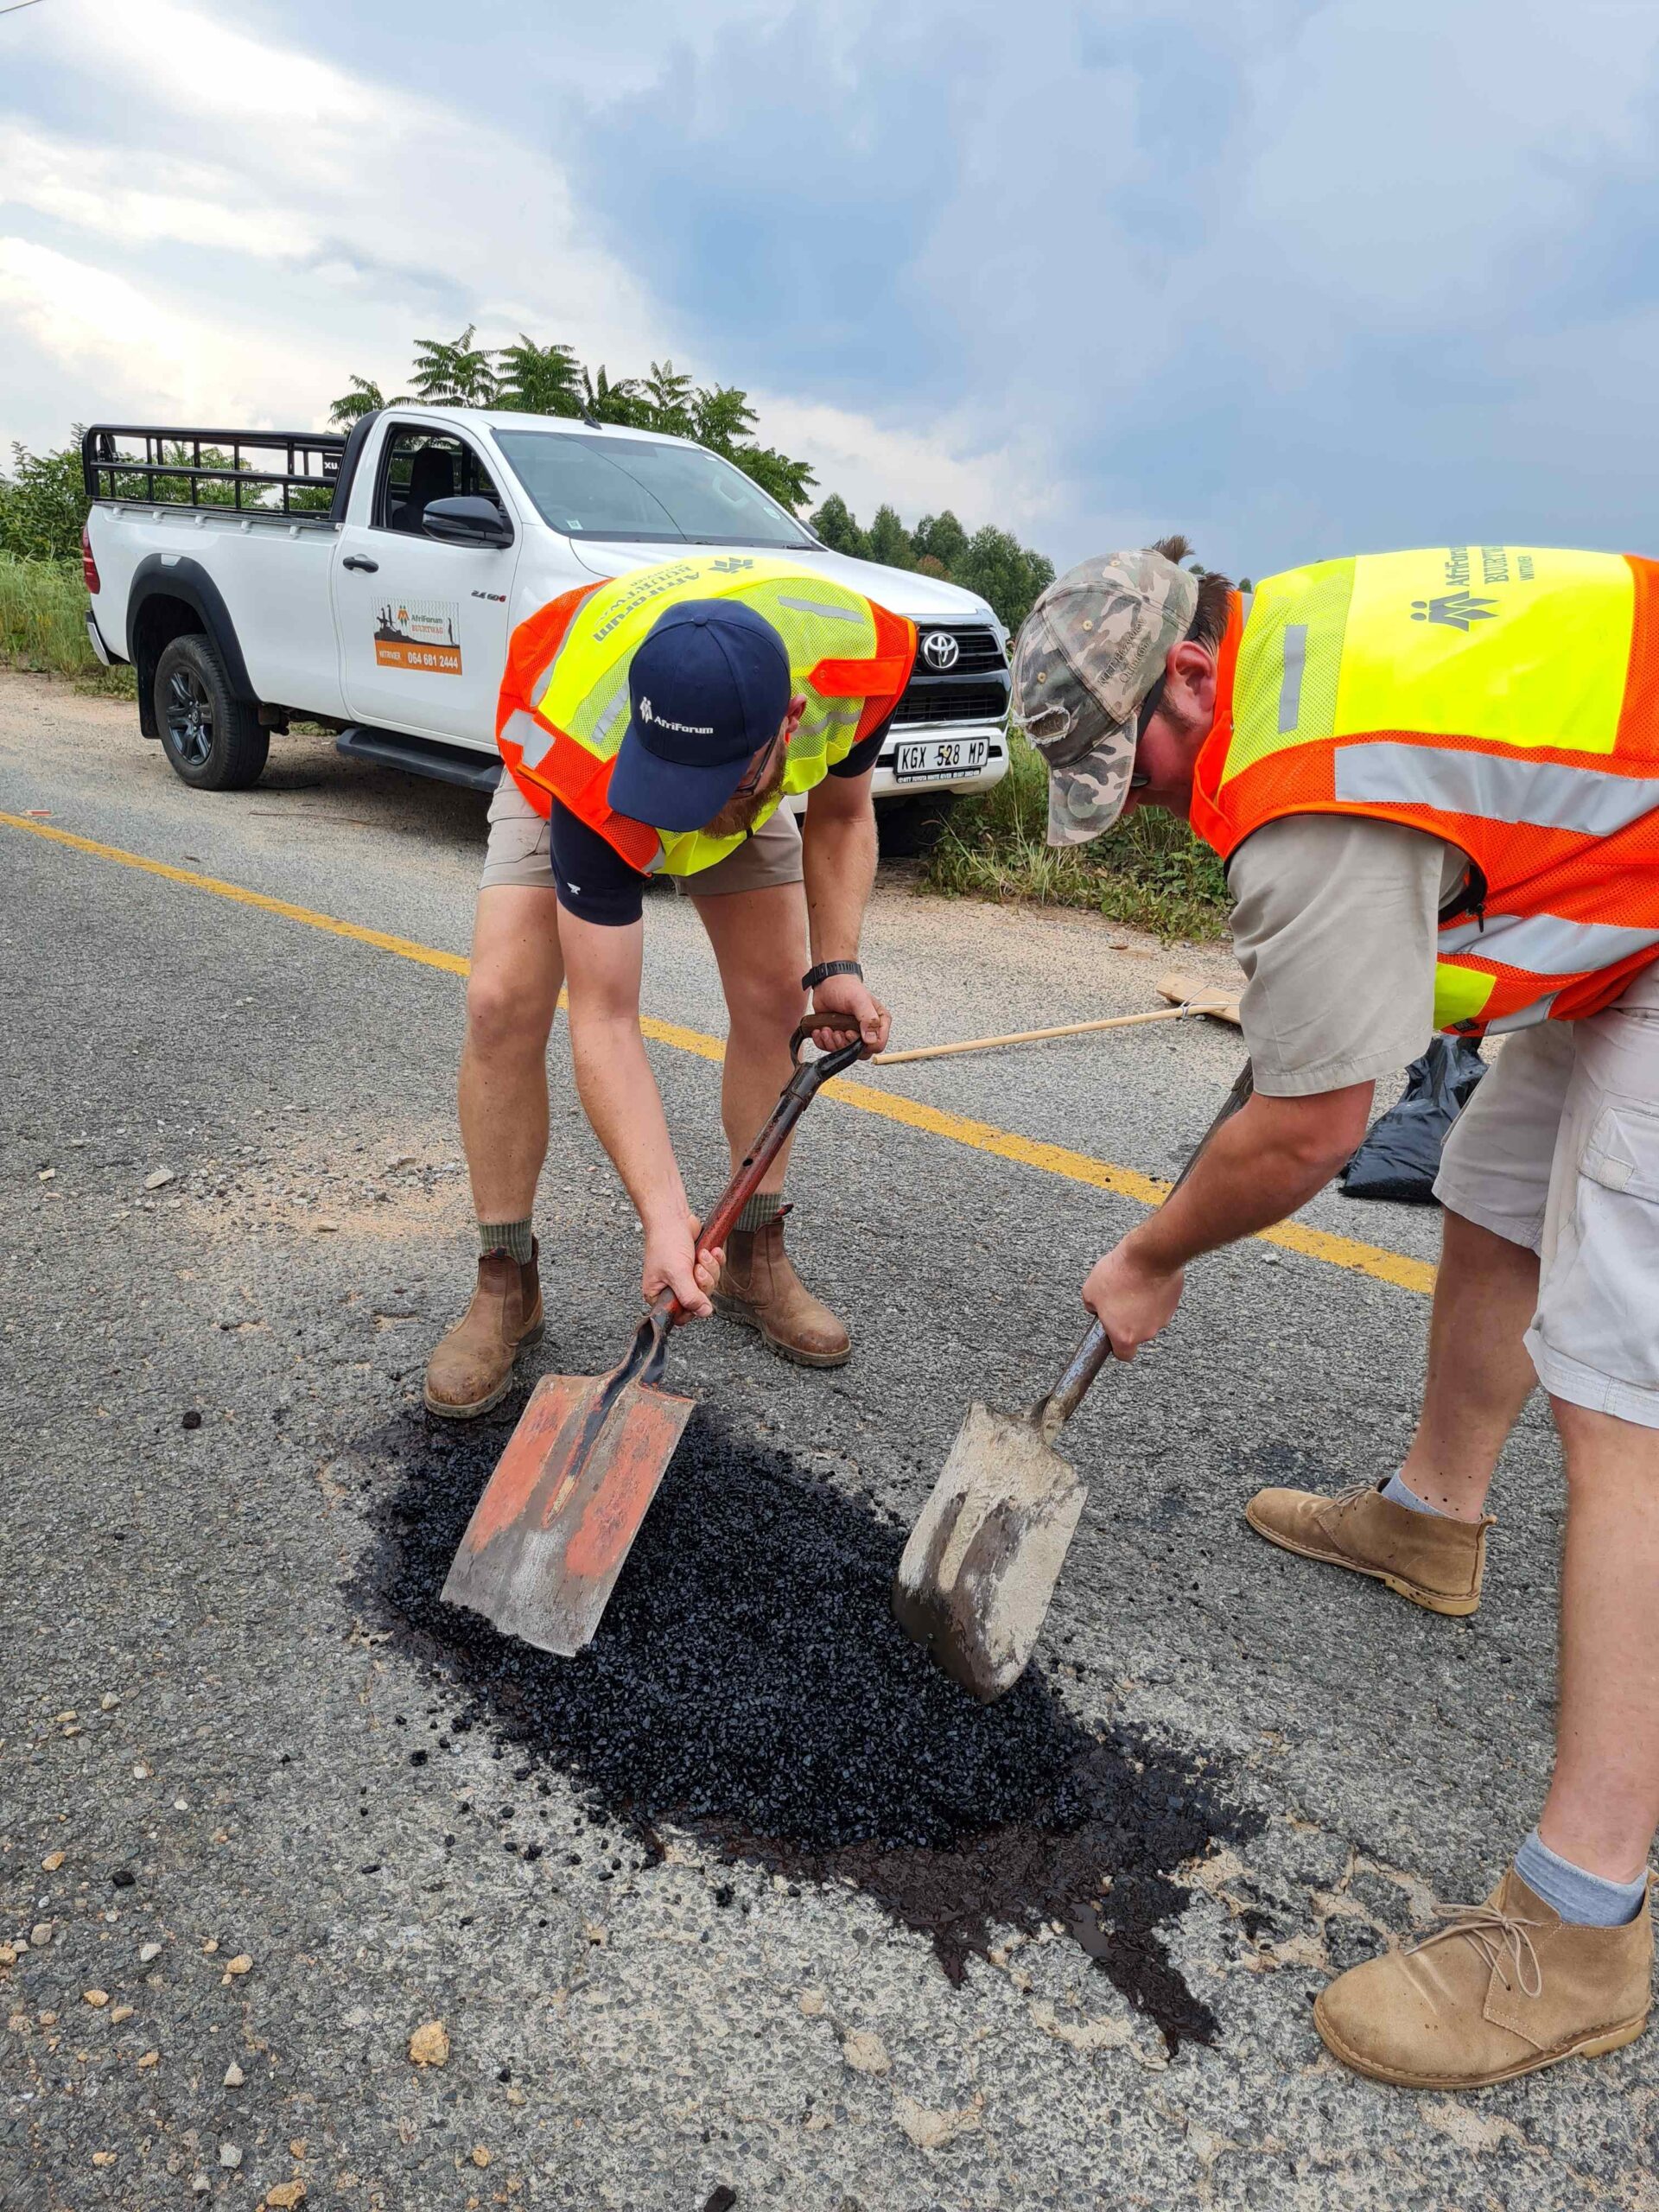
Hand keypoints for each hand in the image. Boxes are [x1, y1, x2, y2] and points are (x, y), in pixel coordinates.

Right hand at [642, 1209, 723, 1318]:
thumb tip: (703, 1312)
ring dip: (710, 1268)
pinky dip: (715, 1261)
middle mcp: (672, 1288)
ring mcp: (686, 1276)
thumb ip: (690, 1296)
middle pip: (698, 1300)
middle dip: (703, 1282)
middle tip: (697, 1268)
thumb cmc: (666, 1241)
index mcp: (658, 1295)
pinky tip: (711, 1251)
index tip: (697, 1295)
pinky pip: (714, 1271)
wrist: (672, 1216)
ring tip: (702, 1255)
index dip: (692, 1307)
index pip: (679, 1315)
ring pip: (709, 1285)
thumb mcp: (677, 1273)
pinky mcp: (697, 1264)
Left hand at [809, 969, 890, 1053]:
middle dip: (844, 1044)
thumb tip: (871, 1040)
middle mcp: (868, 1030)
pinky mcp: (838, 1036)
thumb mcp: (859, 1000)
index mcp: (879, 1022)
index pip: (878, 1045)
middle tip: (837, 1031)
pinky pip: (831, 1048)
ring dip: (832, 1043)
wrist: (827, 982)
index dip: (864, 1044)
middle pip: (860, 1052)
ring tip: (827, 1028)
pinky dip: (823, 1042)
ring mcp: (852, 1034)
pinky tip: (821, 1030)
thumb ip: (868, 1019)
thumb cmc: (845, 987)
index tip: (850, 1032)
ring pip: (845, 1052)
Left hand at [1081, 1237, 1184, 1360]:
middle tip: (1118, 1301)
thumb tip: (1096, 1308)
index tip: (1112, 1334)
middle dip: (1128, 1320)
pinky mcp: (1174, 1302)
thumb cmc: (1119, 1275)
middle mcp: (1147, 1332)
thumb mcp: (1090, 1291)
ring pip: (1149, 1317)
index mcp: (1125, 1336)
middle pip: (1137, 1333)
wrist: (1149, 1256)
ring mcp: (1163, 1318)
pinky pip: (1160, 1303)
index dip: (1117, 1345)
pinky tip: (1144, 1280)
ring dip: (1141, 1306)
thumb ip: (1092, 1307)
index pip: (1124, 1355)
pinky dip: (1153, 1295)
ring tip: (1131, 1285)